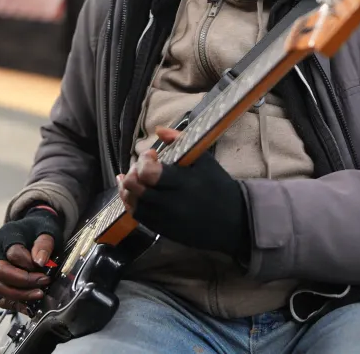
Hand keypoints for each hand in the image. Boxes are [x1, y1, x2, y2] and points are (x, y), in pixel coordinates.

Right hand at [0, 207, 62, 312]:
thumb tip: (39, 262)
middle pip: (1, 271)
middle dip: (24, 281)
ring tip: (39, 294)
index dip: (29, 263)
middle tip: (44, 282)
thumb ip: (44, 244)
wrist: (34, 232)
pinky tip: (31, 305)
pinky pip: (0, 299)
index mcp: (7, 236)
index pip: (13, 253)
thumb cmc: (40, 232)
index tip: (45, 268)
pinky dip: (15, 304)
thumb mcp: (46, 231)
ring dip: (20, 294)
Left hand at [118, 127, 248, 257]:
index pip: (149, 173)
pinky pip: (138, 216)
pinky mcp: (162, 229)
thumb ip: (181, 141)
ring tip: (134, 177)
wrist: (232, 220)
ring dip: (128, 187)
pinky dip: (132, 202)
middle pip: (135, 188)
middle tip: (142, 167)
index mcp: (184, 183)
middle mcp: (171, 203)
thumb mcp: (205, 160)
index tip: (152, 154)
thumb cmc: (218, 186)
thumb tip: (159, 130)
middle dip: (133, 172)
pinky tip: (133, 192)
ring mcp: (165, 219)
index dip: (144, 160)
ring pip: (133, 203)